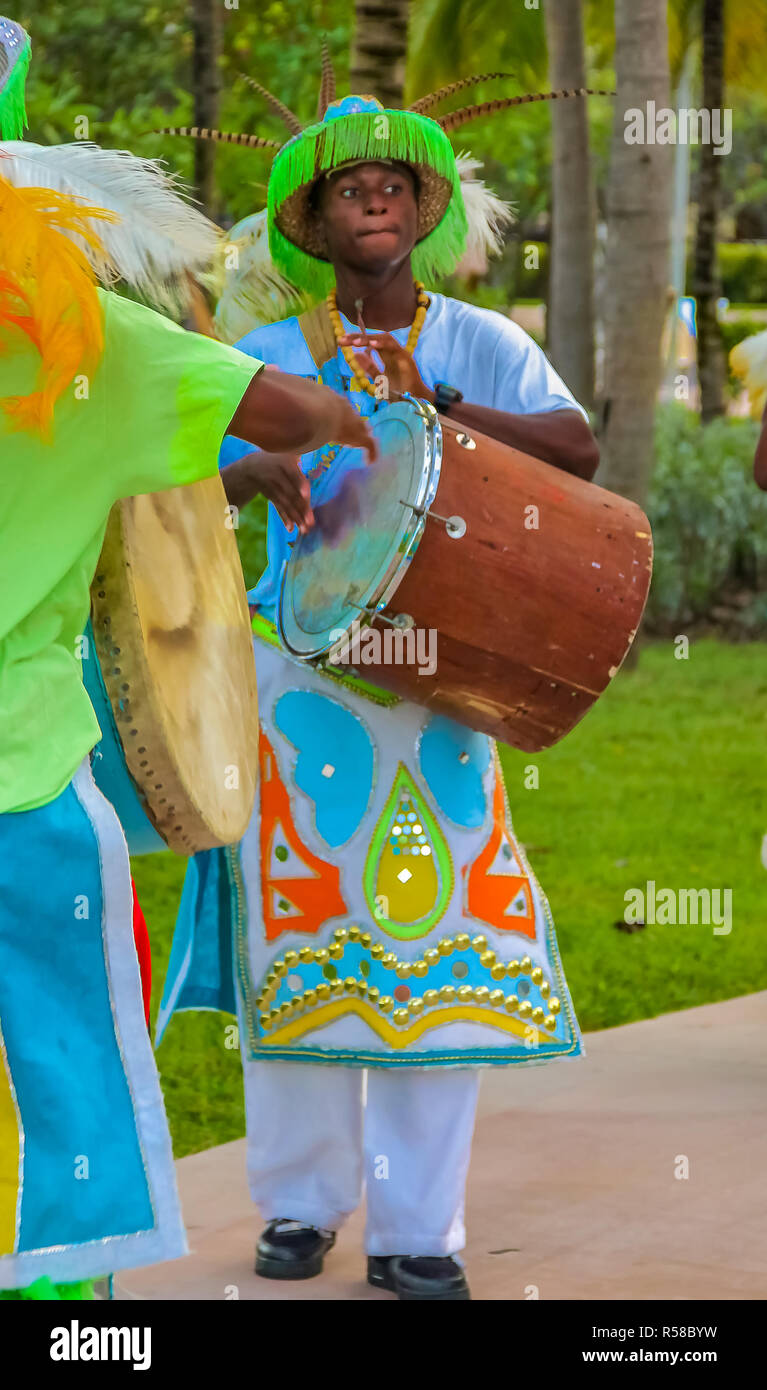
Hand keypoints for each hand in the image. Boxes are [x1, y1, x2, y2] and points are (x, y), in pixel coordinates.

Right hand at [231, 368, 377, 461]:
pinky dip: (370, 451)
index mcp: (321, 393)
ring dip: (361, 436)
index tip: (333, 416)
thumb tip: (269, 368)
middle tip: (355, 433)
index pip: (331, 402)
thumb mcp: (280, 388)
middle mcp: (338, 403)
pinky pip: (367, 443)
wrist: (304, 411)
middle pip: (348, 413)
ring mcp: (349, 417)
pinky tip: (371, 460)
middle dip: (352, 422)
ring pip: (359, 426)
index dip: (334, 411)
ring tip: (364, 447)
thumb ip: (275, 378)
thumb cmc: (287, 400)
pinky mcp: (355, 433)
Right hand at [246, 452, 313, 532]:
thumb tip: (316, 451)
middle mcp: (277, 475)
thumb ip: (302, 458)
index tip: (305, 495)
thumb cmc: (282, 459)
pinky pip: (278, 508)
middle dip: (301, 509)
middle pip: (291, 493)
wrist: (255, 466)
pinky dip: (284, 518)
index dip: (300, 484)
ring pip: (285, 504)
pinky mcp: (270, 496)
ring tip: (304, 530)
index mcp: (285, 462)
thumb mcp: (290, 454)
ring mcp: (272, 487)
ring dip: (295, 518)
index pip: (294, 475)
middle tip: (310, 522)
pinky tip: (290, 528)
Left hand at [338, 331, 434, 402]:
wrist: (414, 402)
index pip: (370, 343)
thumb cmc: (399, 393)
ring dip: (368, 339)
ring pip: (385, 338)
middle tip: (342, 339)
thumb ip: (369, 367)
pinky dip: (383, 344)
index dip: (356, 340)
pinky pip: (394, 347)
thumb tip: (356, 355)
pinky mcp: (406, 358)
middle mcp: (393, 352)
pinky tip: (372, 344)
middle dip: (358, 337)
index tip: (341, 342)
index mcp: (386, 355)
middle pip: (375, 337)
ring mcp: (400, 353)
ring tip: (354, 342)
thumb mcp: (379, 380)